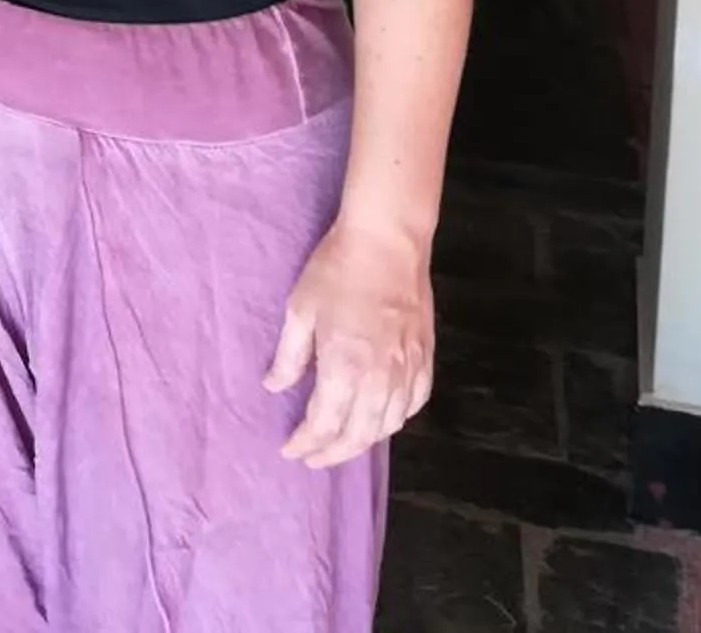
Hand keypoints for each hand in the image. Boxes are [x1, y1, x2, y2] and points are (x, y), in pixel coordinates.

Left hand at [266, 213, 434, 467]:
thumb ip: (290, 356)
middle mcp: (381, 379)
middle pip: (359, 435)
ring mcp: (408, 370)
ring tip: (342, 443)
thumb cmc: (336, 272)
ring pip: (389, 425)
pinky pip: (414, 404)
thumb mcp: (299, 310)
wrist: (387, 243)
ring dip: (364, 441)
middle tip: (313, 458)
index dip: (306, 442)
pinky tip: (382, 419)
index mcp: (346, 368)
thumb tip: (275, 387)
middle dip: (333, 453)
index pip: (324, 424)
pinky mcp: (425, 358)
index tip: (290, 450)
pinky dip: (396, 419)